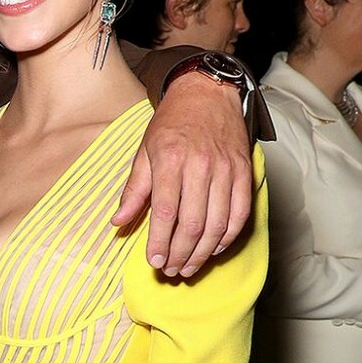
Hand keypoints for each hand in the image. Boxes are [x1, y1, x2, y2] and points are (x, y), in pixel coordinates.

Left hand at [114, 75, 252, 277]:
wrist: (207, 91)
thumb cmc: (172, 123)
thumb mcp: (145, 152)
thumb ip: (134, 191)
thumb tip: (117, 222)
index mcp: (171, 160)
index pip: (165, 212)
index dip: (160, 242)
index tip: (154, 262)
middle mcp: (200, 165)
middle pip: (192, 224)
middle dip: (180, 254)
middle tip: (171, 270)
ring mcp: (226, 169)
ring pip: (217, 224)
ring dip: (203, 253)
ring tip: (189, 267)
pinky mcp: (244, 171)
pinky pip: (240, 213)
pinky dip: (228, 237)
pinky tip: (215, 249)